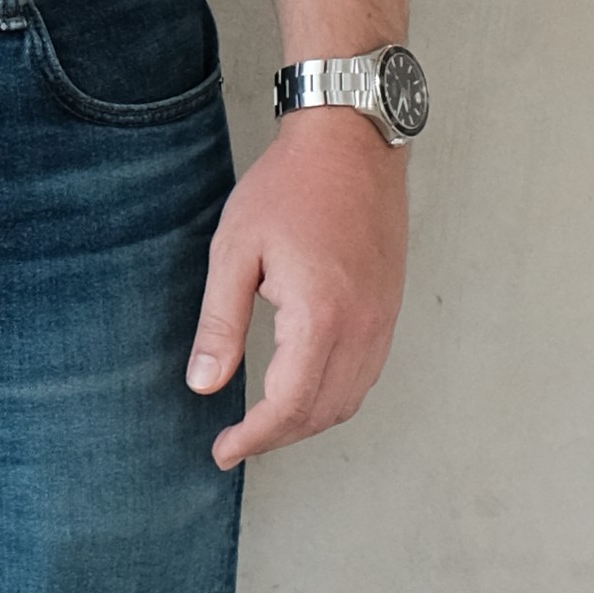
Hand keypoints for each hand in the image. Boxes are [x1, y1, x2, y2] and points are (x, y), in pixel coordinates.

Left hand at [186, 111, 407, 467]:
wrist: (351, 141)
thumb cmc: (288, 187)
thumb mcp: (235, 250)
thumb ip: (220, 323)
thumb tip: (204, 386)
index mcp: (321, 317)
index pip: (289, 406)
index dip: (253, 438)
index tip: (221, 451)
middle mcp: (362, 328)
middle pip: (322, 413)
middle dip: (277, 437)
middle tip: (236, 441)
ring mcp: (383, 320)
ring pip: (349, 399)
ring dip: (307, 421)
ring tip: (263, 422)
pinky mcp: (389, 309)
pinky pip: (365, 374)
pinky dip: (333, 396)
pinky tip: (302, 388)